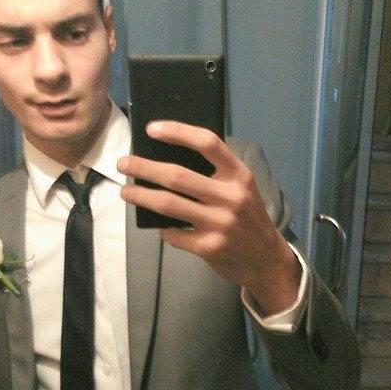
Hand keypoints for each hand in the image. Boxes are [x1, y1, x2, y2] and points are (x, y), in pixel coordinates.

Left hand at [118, 121, 300, 314]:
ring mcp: (219, 224)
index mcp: (239, 176)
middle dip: (144, 168)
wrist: (267, 260)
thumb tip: (168, 159)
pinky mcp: (208, 247)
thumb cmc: (248, 218)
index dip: (178, 132)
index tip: (151, 129)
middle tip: (123, 163)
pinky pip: (173, 233)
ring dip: (141, 196)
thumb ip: (216, 174)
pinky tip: (157, 224)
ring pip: (168, 204)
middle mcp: (230, 197)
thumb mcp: (242, 189)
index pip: (208, 143)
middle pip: (177, 175)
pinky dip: (161, 228)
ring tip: (125, 192)